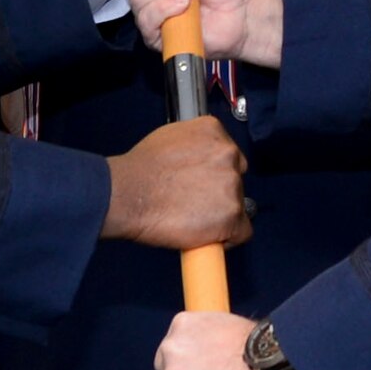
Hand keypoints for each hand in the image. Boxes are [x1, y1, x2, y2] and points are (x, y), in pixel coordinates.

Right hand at [103, 118, 250, 248]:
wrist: (127, 194)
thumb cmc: (139, 170)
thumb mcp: (168, 138)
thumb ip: (193, 146)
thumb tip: (197, 161)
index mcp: (213, 131)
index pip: (229, 155)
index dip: (216, 173)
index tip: (204, 184)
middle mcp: (228, 154)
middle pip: (235, 179)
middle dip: (218, 192)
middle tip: (194, 203)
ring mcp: (232, 185)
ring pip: (238, 205)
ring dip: (220, 214)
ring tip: (192, 219)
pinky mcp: (232, 215)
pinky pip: (242, 231)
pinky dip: (227, 238)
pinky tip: (207, 236)